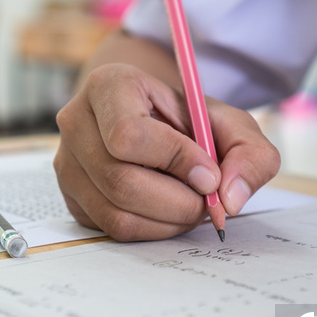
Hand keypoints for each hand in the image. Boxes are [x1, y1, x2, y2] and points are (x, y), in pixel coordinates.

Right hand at [53, 63, 279, 240]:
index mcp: (108, 85)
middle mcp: (76, 123)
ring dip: (168, 221)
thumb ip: (250, 154)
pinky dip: (152, 230)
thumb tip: (229, 199)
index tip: (209, 174)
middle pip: (120, 181)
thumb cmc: (189, 120)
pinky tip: (168, 211)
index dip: (175, 161)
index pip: (128, 135)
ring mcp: (67, 164)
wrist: (154, 123)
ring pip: (116, 213)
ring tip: (191, 204)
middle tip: (207, 200)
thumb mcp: (231, 124)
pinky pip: (112, 230)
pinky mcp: (72, 198)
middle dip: (178, 202)